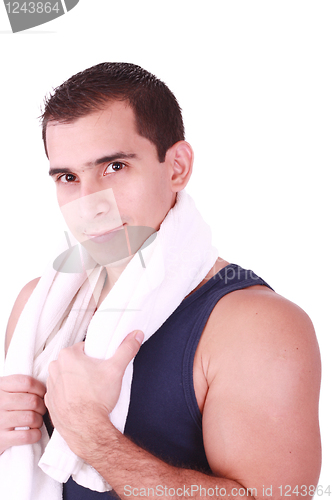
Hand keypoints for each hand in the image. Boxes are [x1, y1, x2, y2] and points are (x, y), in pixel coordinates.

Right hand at [0, 375, 46, 454]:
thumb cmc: (1, 406)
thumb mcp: (4, 390)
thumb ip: (20, 386)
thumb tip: (47, 387)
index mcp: (0, 386)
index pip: (27, 382)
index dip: (40, 389)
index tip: (42, 395)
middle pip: (33, 401)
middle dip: (42, 407)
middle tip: (40, 411)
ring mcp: (0, 421)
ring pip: (31, 418)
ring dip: (39, 421)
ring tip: (36, 422)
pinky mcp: (2, 439)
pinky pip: (26, 436)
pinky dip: (35, 435)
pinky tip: (34, 433)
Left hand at [45, 330, 142, 453]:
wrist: (87, 429)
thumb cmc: (98, 399)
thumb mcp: (116, 369)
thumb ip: (126, 349)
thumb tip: (136, 335)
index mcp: (68, 355)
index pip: (83, 348)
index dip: (95, 356)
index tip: (101, 366)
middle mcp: (55, 368)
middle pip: (74, 362)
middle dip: (85, 368)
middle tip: (98, 379)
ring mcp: (51, 386)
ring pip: (67, 376)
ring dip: (76, 381)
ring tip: (90, 391)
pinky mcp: (50, 402)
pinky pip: (61, 393)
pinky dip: (69, 395)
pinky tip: (81, 401)